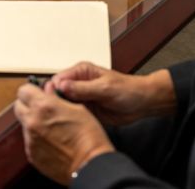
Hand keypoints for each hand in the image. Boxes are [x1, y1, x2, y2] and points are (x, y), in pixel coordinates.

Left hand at [14, 83, 114, 184]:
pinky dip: (37, 139)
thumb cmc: (88, 137)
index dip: (31, 91)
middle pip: (18, 107)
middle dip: (27, 105)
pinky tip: (52, 141)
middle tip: (41, 108)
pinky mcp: (31, 154)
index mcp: (43, 107)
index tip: (37, 93)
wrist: (89, 164)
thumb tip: (49, 91)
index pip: (23, 90)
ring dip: (33, 123)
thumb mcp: (77, 108)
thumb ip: (57, 98)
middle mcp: (33, 122)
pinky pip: (29, 141)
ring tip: (52, 128)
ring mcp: (30, 140)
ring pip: (24, 125)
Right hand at [50, 62, 176, 125]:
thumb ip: (82, 88)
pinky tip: (69, 123)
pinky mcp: (85, 110)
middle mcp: (78, 83)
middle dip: (55, 101)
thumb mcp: (104, 88)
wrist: (142, 103)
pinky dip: (70, 118)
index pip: (58, 79)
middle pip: (58, 92)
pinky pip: (72, 114)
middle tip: (55, 111)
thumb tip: (62, 86)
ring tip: (61, 118)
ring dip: (62, 111)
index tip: (52, 100)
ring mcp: (81, 97)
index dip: (52, 89)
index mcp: (81, 71)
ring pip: (63, 104)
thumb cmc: (128, 89)